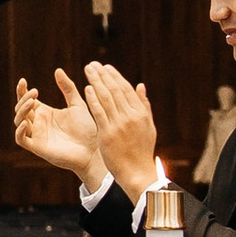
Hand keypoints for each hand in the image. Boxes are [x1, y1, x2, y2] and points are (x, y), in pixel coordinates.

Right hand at [13, 72, 105, 188]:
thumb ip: (68, 88)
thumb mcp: (77, 104)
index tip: (24, 80)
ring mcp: (37, 136)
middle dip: (23, 98)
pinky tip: (27, 122)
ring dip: (22, 111)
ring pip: (19, 122)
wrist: (94, 150)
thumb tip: (57, 70)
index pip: (27, 100)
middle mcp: (39, 124)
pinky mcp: (38, 148)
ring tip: (32, 102)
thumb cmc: (87, 129)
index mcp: (46, 113)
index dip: (22, 90)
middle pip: (21, 109)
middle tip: (35, 93)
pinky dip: (20, 131)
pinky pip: (21, 139)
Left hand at [79, 61, 159, 201]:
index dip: (115, 76)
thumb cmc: (142, 150)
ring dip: (96, 82)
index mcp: (140, 114)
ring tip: (88, 70)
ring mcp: (119, 125)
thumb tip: (140, 85)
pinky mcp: (107, 134)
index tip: (105, 67)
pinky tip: (87, 88)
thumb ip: (144, 105)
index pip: (126, 89)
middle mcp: (130, 117)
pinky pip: (99, 113)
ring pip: (106, 98)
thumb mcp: (148, 126)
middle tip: (93, 64)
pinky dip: (93, 99)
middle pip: (115, 90)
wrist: (137, 172)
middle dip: (103, 75)